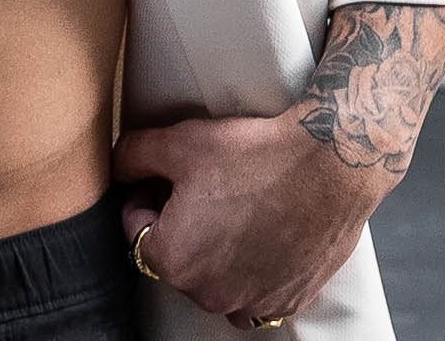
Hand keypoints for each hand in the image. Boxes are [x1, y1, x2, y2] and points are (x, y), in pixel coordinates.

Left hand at [113, 108, 383, 329]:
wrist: (328, 166)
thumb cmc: (252, 155)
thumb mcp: (177, 142)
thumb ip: (132, 156)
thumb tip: (116, 167)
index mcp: (173, 259)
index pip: (136, 229)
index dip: (145, 195)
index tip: (165, 176)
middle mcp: (209, 293)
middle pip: (175, 255)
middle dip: (178, 223)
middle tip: (200, 185)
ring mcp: (251, 302)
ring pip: (213, 276)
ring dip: (214, 247)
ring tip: (232, 204)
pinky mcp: (287, 300)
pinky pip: (253, 291)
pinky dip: (250, 267)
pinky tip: (260, 229)